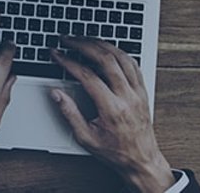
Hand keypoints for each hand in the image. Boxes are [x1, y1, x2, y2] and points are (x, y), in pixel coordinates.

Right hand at [52, 37, 176, 192]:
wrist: (141, 160)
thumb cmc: (115, 152)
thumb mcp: (86, 137)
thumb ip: (69, 113)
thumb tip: (56, 94)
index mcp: (112, 109)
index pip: (88, 76)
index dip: (68, 62)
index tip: (57, 54)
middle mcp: (127, 97)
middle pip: (106, 60)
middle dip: (84, 45)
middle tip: (68, 39)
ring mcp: (138, 92)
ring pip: (122, 57)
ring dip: (102, 44)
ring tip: (85, 39)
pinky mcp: (143, 91)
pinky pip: (133, 64)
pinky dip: (118, 52)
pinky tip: (107, 49)